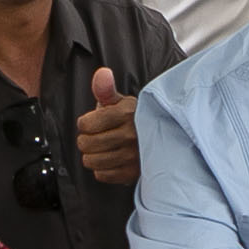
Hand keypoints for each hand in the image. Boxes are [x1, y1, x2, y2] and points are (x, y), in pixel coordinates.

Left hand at [73, 66, 138, 183]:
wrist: (164, 138)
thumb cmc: (136, 119)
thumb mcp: (122, 101)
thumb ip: (105, 88)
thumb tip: (102, 73)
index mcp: (125, 114)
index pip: (84, 125)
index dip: (86, 124)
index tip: (96, 123)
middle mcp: (130, 135)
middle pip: (85, 144)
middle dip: (88, 140)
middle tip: (100, 137)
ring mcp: (132, 156)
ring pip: (91, 161)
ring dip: (94, 156)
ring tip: (105, 149)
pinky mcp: (133, 173)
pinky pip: (102, 174)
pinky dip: (104, 169)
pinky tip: (113, 160)